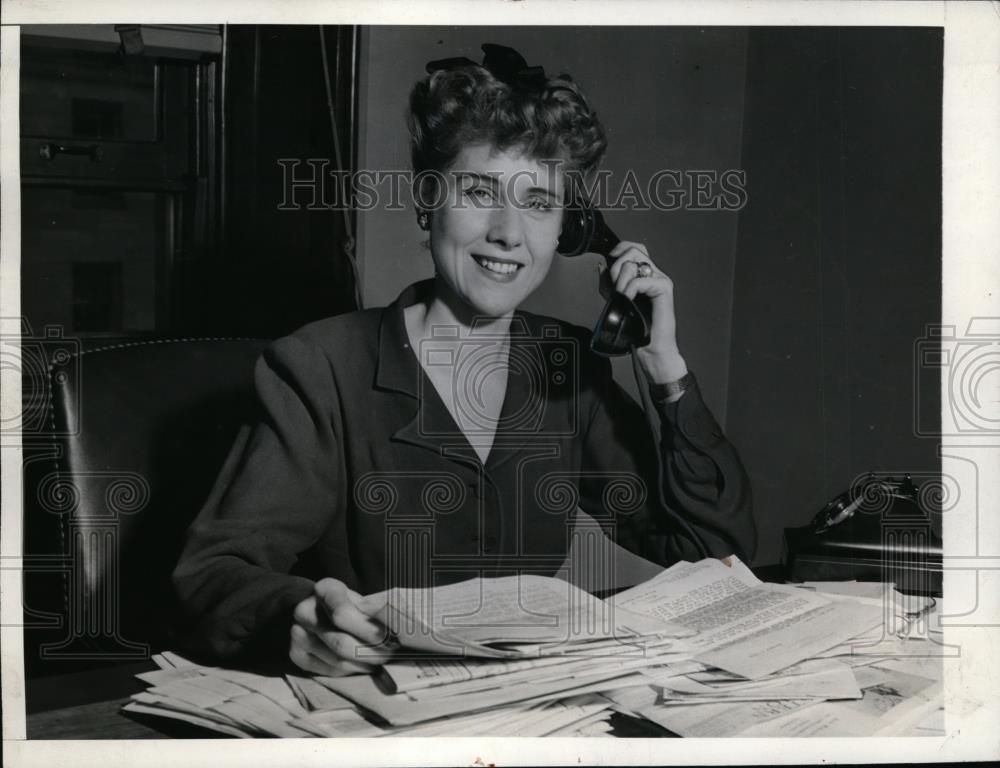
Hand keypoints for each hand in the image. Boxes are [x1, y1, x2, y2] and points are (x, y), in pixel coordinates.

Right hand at [289, 578, 396, 675]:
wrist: (325, 613)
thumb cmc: (353, 606)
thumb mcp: (365, 601)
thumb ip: (377, 613)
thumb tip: (397, 630)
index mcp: (324, 589)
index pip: (343, 615)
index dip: (369, 631)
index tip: (390, 638)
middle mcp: (304, 610)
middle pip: (341, 642)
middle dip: (371, 653)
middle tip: (390, 655)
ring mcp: (297, 633)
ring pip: (337, 660)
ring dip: (363, 664)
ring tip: (380, 659)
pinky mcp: (296, 654)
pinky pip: (327, 670)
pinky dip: (350, 671)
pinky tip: (363, 665)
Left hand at [607, 241, 687, 383]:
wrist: (650, 349)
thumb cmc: (636, 329)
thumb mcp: (615, 301)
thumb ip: (609, 283)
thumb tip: (601, 265)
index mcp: (645, 275)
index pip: (634, 248)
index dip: (620, 249)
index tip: (609, 261)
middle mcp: (654, 274)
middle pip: (634, 250)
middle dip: (617, 266)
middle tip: (614, 286)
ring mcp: (660, 280)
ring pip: (634, 264)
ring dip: (620, 280)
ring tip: (621, 297)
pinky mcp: (664, 289)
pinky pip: (639, 280)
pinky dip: (628, 290)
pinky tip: (627, 301)